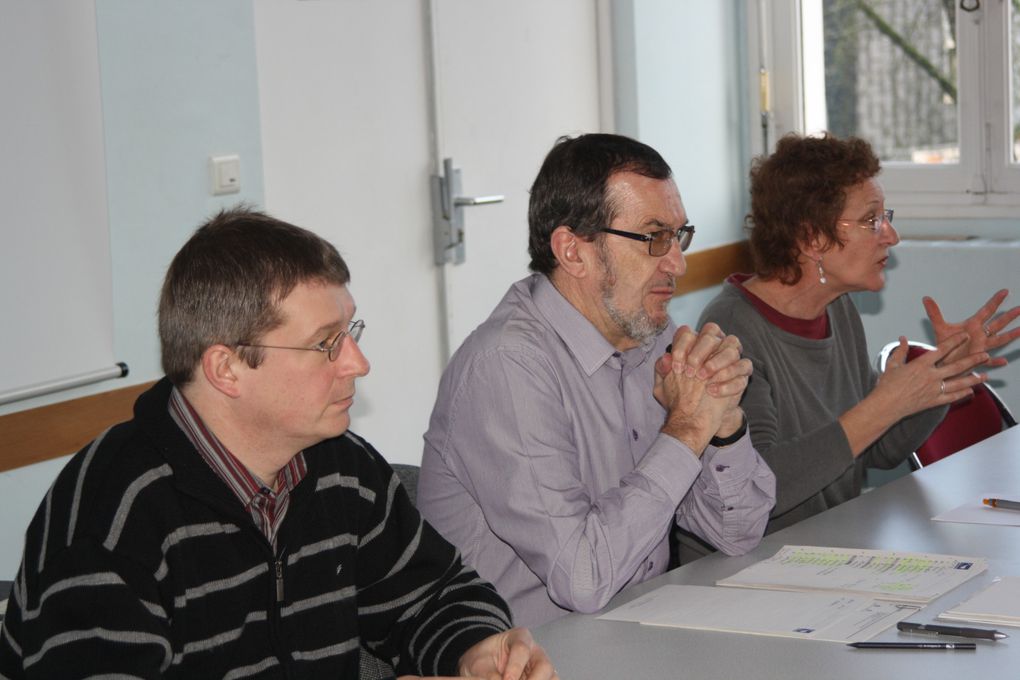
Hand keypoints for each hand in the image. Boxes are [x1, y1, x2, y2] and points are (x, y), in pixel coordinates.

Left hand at [455, 627, 556, 679]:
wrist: (484, 668)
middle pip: (544, 666)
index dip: (514, 667)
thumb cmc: (483, 660)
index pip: (522, 650)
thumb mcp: (479, 663)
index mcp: (520, 637)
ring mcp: (543, 668)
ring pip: (552, 678)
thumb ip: (489, 674)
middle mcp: (535, 652)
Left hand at [654, 325, 751, 448]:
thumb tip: (666, 357)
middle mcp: (713, 345)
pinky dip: (728, 380)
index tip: (676, 367)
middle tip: (690, 372)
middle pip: (711, 331)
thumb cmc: (681, 395)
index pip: (687, 332)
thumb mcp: (663, 386)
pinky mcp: (742, 372)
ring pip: (732, 345)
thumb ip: (661, 370)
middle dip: (699, 351)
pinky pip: (744, 366)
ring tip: (703, 379)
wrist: (697, 416)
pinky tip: (713, 391)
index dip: (681, 346)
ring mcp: (730, 357)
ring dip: (717, 361)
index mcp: (692, 344)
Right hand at [874, 334, 988, 420]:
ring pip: (959, 383)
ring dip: (973, 379)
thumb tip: (902, 339)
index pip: (942, 350)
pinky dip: (962, 394)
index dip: (954, 341)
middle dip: (973, 360)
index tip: (964, 336)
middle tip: (984, 355)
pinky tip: (970, 391)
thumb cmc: (886, 386)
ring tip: (985, 376)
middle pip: (957, 366)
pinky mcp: (933, 401)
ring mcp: (934, 389)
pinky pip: (951, 397)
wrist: (885, 405)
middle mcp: (931, 376)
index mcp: (921, 365)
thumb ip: (900, 351)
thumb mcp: (892, 364)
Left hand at [923, 290, 1019, 367]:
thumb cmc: (944, 345)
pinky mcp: (977, 360)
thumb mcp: (939, 327)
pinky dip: (995, 362)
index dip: (995, 301)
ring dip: (1010, 336)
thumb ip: (934, 313)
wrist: (941, 362)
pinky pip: (988, 361)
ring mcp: (980, 347)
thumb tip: (926, 298)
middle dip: (1008, 317)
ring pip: (998, 340)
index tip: (1005, 291)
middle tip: (1019, 308)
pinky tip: (1004, 361)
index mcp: (972, 326)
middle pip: (997, 324)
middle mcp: (979, 335)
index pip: (986, 311)